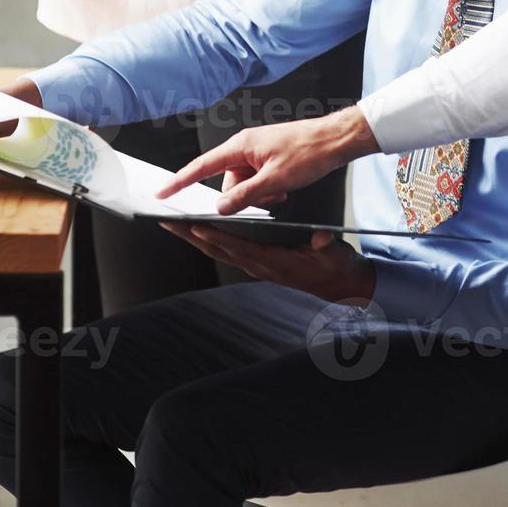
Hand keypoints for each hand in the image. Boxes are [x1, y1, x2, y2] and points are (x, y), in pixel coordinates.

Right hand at [159, 108, 381, 214]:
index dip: (179, 181)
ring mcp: (256, 152)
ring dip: (259, 194)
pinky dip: (267, 188)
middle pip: (227, 182)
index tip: (162, 193)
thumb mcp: (275, 180)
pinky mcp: (268, 157)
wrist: (335, 139)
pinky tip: (284, 188)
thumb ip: (245, 195)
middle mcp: (244, 147)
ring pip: (244, 184)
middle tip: (269, 197)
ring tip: (281, 191)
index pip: (201, 167)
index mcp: (240, 147)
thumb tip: (220, 207)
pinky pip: (257, 179)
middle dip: (243, 196)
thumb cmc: (309, 152)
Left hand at [163, 224, 375, 302]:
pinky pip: (226, 249)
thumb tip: (320, 240)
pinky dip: (209, 238)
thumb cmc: (335, 268)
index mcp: (274, 263)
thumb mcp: (335, 256)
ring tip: (172, 222)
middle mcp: (259, 266)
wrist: (340, 285)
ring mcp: (256, 265)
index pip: (240, 248)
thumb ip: (326, 248)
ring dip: (194, 237)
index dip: (218, 237)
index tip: (196, 225)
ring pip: (218, 250)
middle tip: (167, 221)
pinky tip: (197, 229)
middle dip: (191, 235)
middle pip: (218, 249)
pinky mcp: (257, 262)